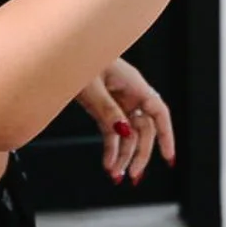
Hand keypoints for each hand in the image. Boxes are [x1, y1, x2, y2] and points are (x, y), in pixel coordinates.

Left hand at [76, 57, 175, 183]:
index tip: (168, 158)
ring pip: (128, 135)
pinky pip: (112, 132)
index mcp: (133, 83)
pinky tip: (108, 163)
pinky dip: (111, 149)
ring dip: (123, 156)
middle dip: (139, 154)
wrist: (57, 51)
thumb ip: (107, 109)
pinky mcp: (103, 108)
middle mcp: (129, 94)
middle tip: (132, 175)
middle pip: (144, 129)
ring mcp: (117, 102)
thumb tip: (123, 131)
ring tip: (115, 174)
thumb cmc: (76, 57)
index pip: (159, 112)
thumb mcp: (90, 86)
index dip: (167, 135)